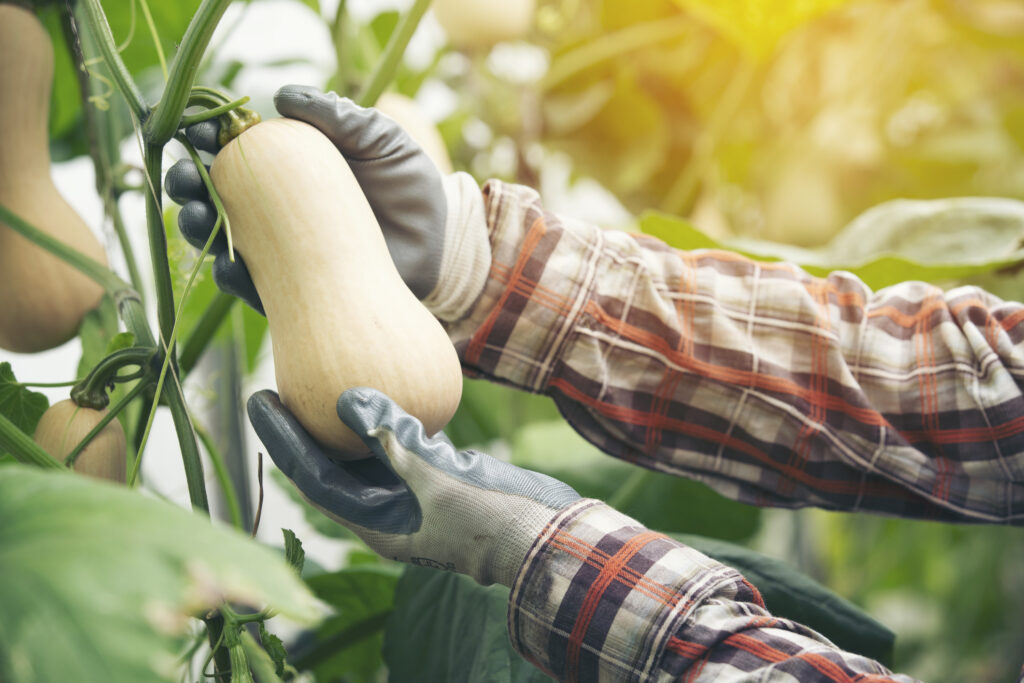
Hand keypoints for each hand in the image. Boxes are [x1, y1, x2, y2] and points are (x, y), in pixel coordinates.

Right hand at [164, 84, 448, 312]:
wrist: (440, 242)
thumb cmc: (409, 183)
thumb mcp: (379, 139)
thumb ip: (337, 116)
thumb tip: (282, 95)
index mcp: (290, 167)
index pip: (237, 151)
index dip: (210, 140)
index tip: (202, 134)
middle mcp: (277, 209)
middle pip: (214, 194)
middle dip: (188, 185)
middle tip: (184, 179)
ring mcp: (283, 250)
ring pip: (223, 240)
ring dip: (199, 228)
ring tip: (196, 217)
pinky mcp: (295, 290)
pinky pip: (253, 287)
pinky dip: (234, 276)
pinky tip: (228, 265)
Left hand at [249, 387, 580, 586]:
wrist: (545, 534)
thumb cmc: (491, 519)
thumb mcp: (437, 479)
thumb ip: (393, 439)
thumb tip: (346, 399)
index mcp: (375, 523)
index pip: (313, 476)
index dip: (284, 437)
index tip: (262, 396)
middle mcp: (386, 510)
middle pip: (331, 463)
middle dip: (304, 426)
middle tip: (280, 381)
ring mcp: (413, 495)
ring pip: (365, 453)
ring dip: (344, 419)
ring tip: (321, 375)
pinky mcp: (438, 479)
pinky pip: (402, 444)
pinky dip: (389, 416)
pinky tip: (384, 382)